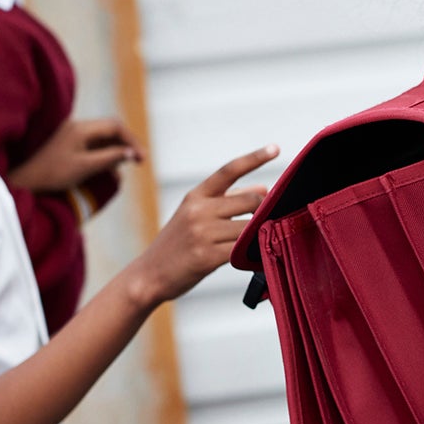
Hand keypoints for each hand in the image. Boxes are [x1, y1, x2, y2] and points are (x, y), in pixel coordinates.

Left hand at [8, 116, 143, 192]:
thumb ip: (109, 158)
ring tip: (126, 166)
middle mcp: (78, 127)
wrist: (27, 181)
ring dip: (117, 150)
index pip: (115, 127)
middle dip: (126, 144)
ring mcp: (73, 135)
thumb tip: (131, 152)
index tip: (141, 158)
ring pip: (103, 138)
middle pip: (110, 130)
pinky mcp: (70, 144)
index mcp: (81, 129)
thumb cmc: (53, 174)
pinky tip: (109, 170)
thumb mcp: (85, 167)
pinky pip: (94, 145)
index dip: (131, 140)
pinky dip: (105, 155)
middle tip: (139, 161)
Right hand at [127, 146, 276, 307]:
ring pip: (250, 227)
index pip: (230, 170)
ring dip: (262, 233)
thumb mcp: (195, 215)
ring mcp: (202, 233)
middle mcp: (199, 210)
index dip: (255, 158)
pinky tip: (258, 257)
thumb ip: (228, 200)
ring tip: (263, 241)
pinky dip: (255, 253)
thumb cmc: (177, 244)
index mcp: (196, 196)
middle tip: (271, 221)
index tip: (275, 148)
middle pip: (251, 201)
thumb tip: (263, 187)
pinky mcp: (207, 256)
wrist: (149, 274)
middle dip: (265, 210)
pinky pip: (242, 250)